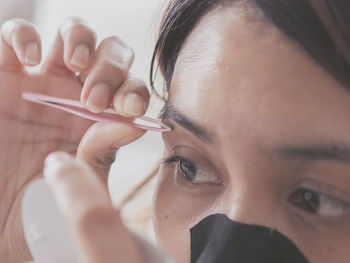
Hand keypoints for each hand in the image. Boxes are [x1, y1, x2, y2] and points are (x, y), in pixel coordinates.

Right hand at [0, 18, 148, 261]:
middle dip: (111, 68)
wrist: (0, 206)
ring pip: (74, 33)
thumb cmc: (37, 200)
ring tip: (77, 63)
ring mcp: (40, 80)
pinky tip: (30, 60)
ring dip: (82, 40)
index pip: (131, 89)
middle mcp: (75, 94)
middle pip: (111, 54)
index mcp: (99, 119)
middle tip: (94, 99)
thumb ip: (104, 154)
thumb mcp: (77, 181)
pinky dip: (25, 36)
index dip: (135, 92)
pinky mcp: (3, 73)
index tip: (129, 109)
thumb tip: (132, 122)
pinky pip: (16, 34)